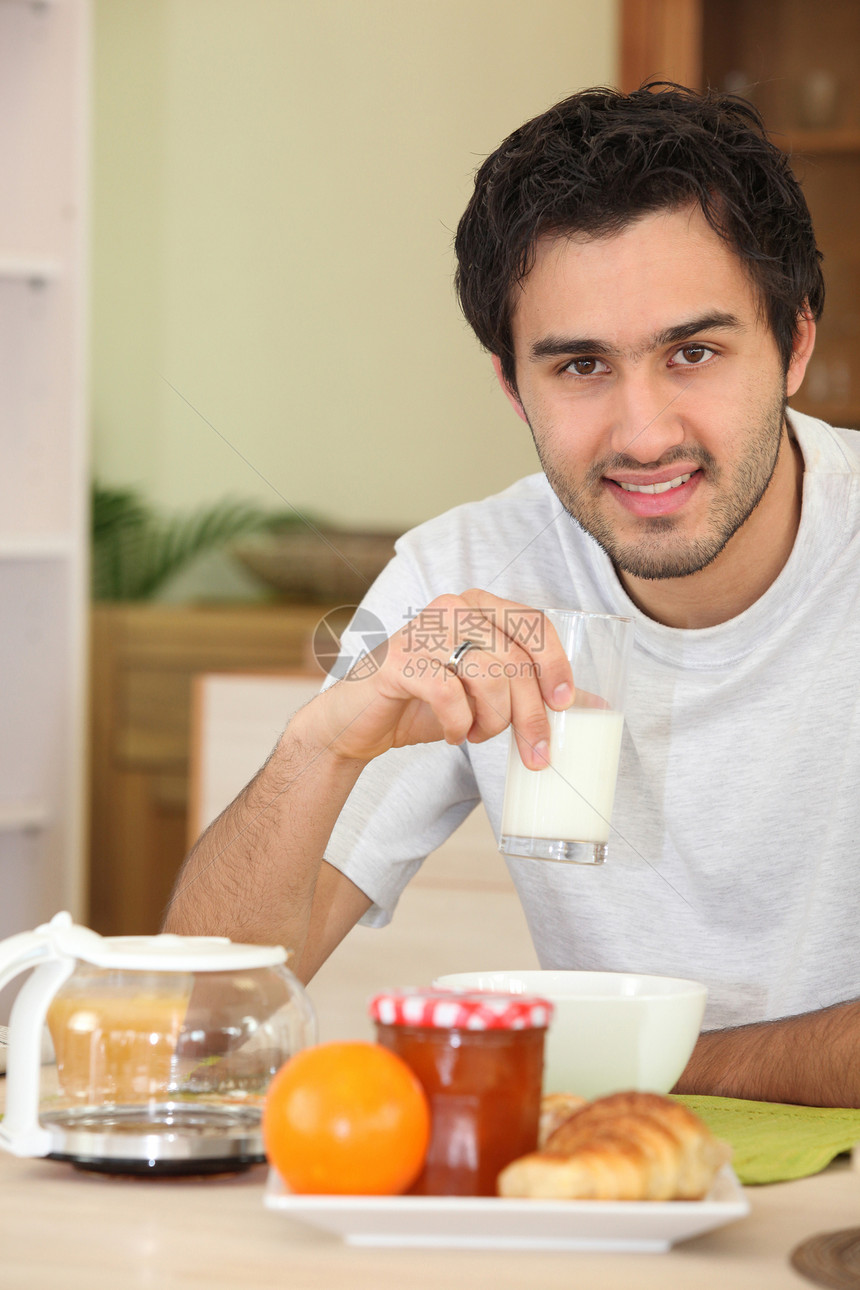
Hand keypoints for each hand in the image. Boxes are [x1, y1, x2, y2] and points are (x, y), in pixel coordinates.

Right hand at [297, 590, 573, 768]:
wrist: (357, 722)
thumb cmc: (425, 703)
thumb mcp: (484, 695)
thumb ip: (530, 692)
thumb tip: (595, 705)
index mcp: (477, 606)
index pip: (534, 623)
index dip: (556, 664)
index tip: (565, 704)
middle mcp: (452, 608)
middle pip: (515, 658)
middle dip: (531, 715)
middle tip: (535, 754)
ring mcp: (422, 630)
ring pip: (488, 675)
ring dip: (492, 721)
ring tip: (478, 735)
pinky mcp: (397, 661)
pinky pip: (448, 694)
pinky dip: (458, 724)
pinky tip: (452, 734)